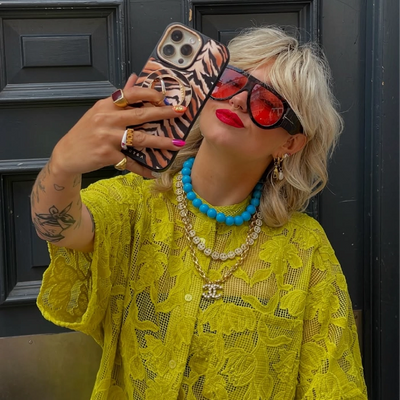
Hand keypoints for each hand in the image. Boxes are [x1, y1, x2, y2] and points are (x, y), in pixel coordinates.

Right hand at [50, 74, 185, 178]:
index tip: (164, 97)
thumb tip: (135, 78)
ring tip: (177, 144)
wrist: (67, 154)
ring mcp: (107, 137)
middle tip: (181, 112)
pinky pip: (130, 162)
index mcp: (106, 106)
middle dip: (163, 113)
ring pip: (140, 139)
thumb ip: (119, 97)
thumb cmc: (86, 132)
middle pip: (140, 115)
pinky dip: (142, 168)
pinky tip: (154, 172)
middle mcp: (107, 119)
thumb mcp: (99, 111)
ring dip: (161, 142)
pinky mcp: (106, 155)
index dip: (149, 94)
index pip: (130, 94)